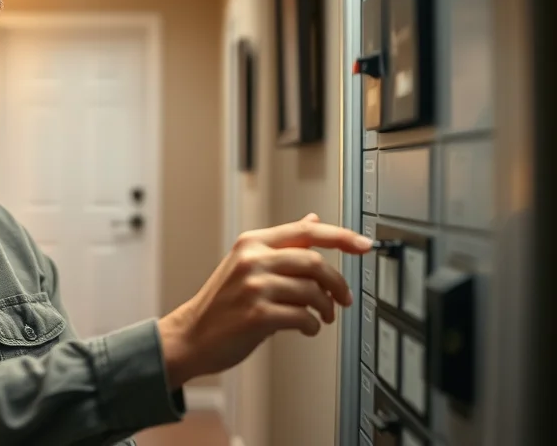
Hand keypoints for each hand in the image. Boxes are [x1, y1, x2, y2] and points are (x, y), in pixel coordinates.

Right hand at [157, 213, 371, 388]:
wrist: (192, 335)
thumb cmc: (221, 303)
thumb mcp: (247, 264)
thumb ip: (282, 245)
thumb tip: (312, 220)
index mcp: (252, 243)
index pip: (306, 231)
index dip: (341, 236)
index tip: (365, 245)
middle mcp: (252, 260)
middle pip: (315, 262)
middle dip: (337, 284)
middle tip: (343, 298)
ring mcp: (254, 287)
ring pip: (312, 291)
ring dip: (325, 309)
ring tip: (320, 317)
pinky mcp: (257, 315)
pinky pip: (303, 317)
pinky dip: (312, 326)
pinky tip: (306, 328)